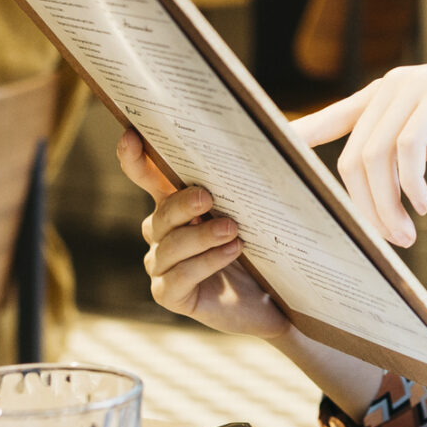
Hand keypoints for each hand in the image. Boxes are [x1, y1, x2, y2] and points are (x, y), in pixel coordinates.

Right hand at [117, 129, 290, 338]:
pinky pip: (179, 276)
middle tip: (208, 197)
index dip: (134, 158)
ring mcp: (161, 265)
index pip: (146, 176)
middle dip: (182, 203)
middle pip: (161, 212)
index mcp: (176, 203)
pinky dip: (205, 263)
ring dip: (200, 236)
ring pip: (170, 245)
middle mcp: (161, 233)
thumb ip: (262, 173)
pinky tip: (231, 252)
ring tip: (232, 230)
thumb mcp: (263, 207)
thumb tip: (295, 128)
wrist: (275, 298)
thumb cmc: (263, 247)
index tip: (132, 136)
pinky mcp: (169, 294)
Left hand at [294, 48, 426, 247]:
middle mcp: (390, 87)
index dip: (297, 137)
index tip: (267, 160)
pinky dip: (412, 182)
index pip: (328, 119)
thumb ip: (401, 153)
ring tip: (407, 234)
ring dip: (389, 204)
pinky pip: (409, 144)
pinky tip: (425, 205)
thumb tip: (378, 194)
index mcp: (382, 97)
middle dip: (366, 207)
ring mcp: (412, 86)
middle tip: (391, 243)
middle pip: (353, 158)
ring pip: (377, 155)